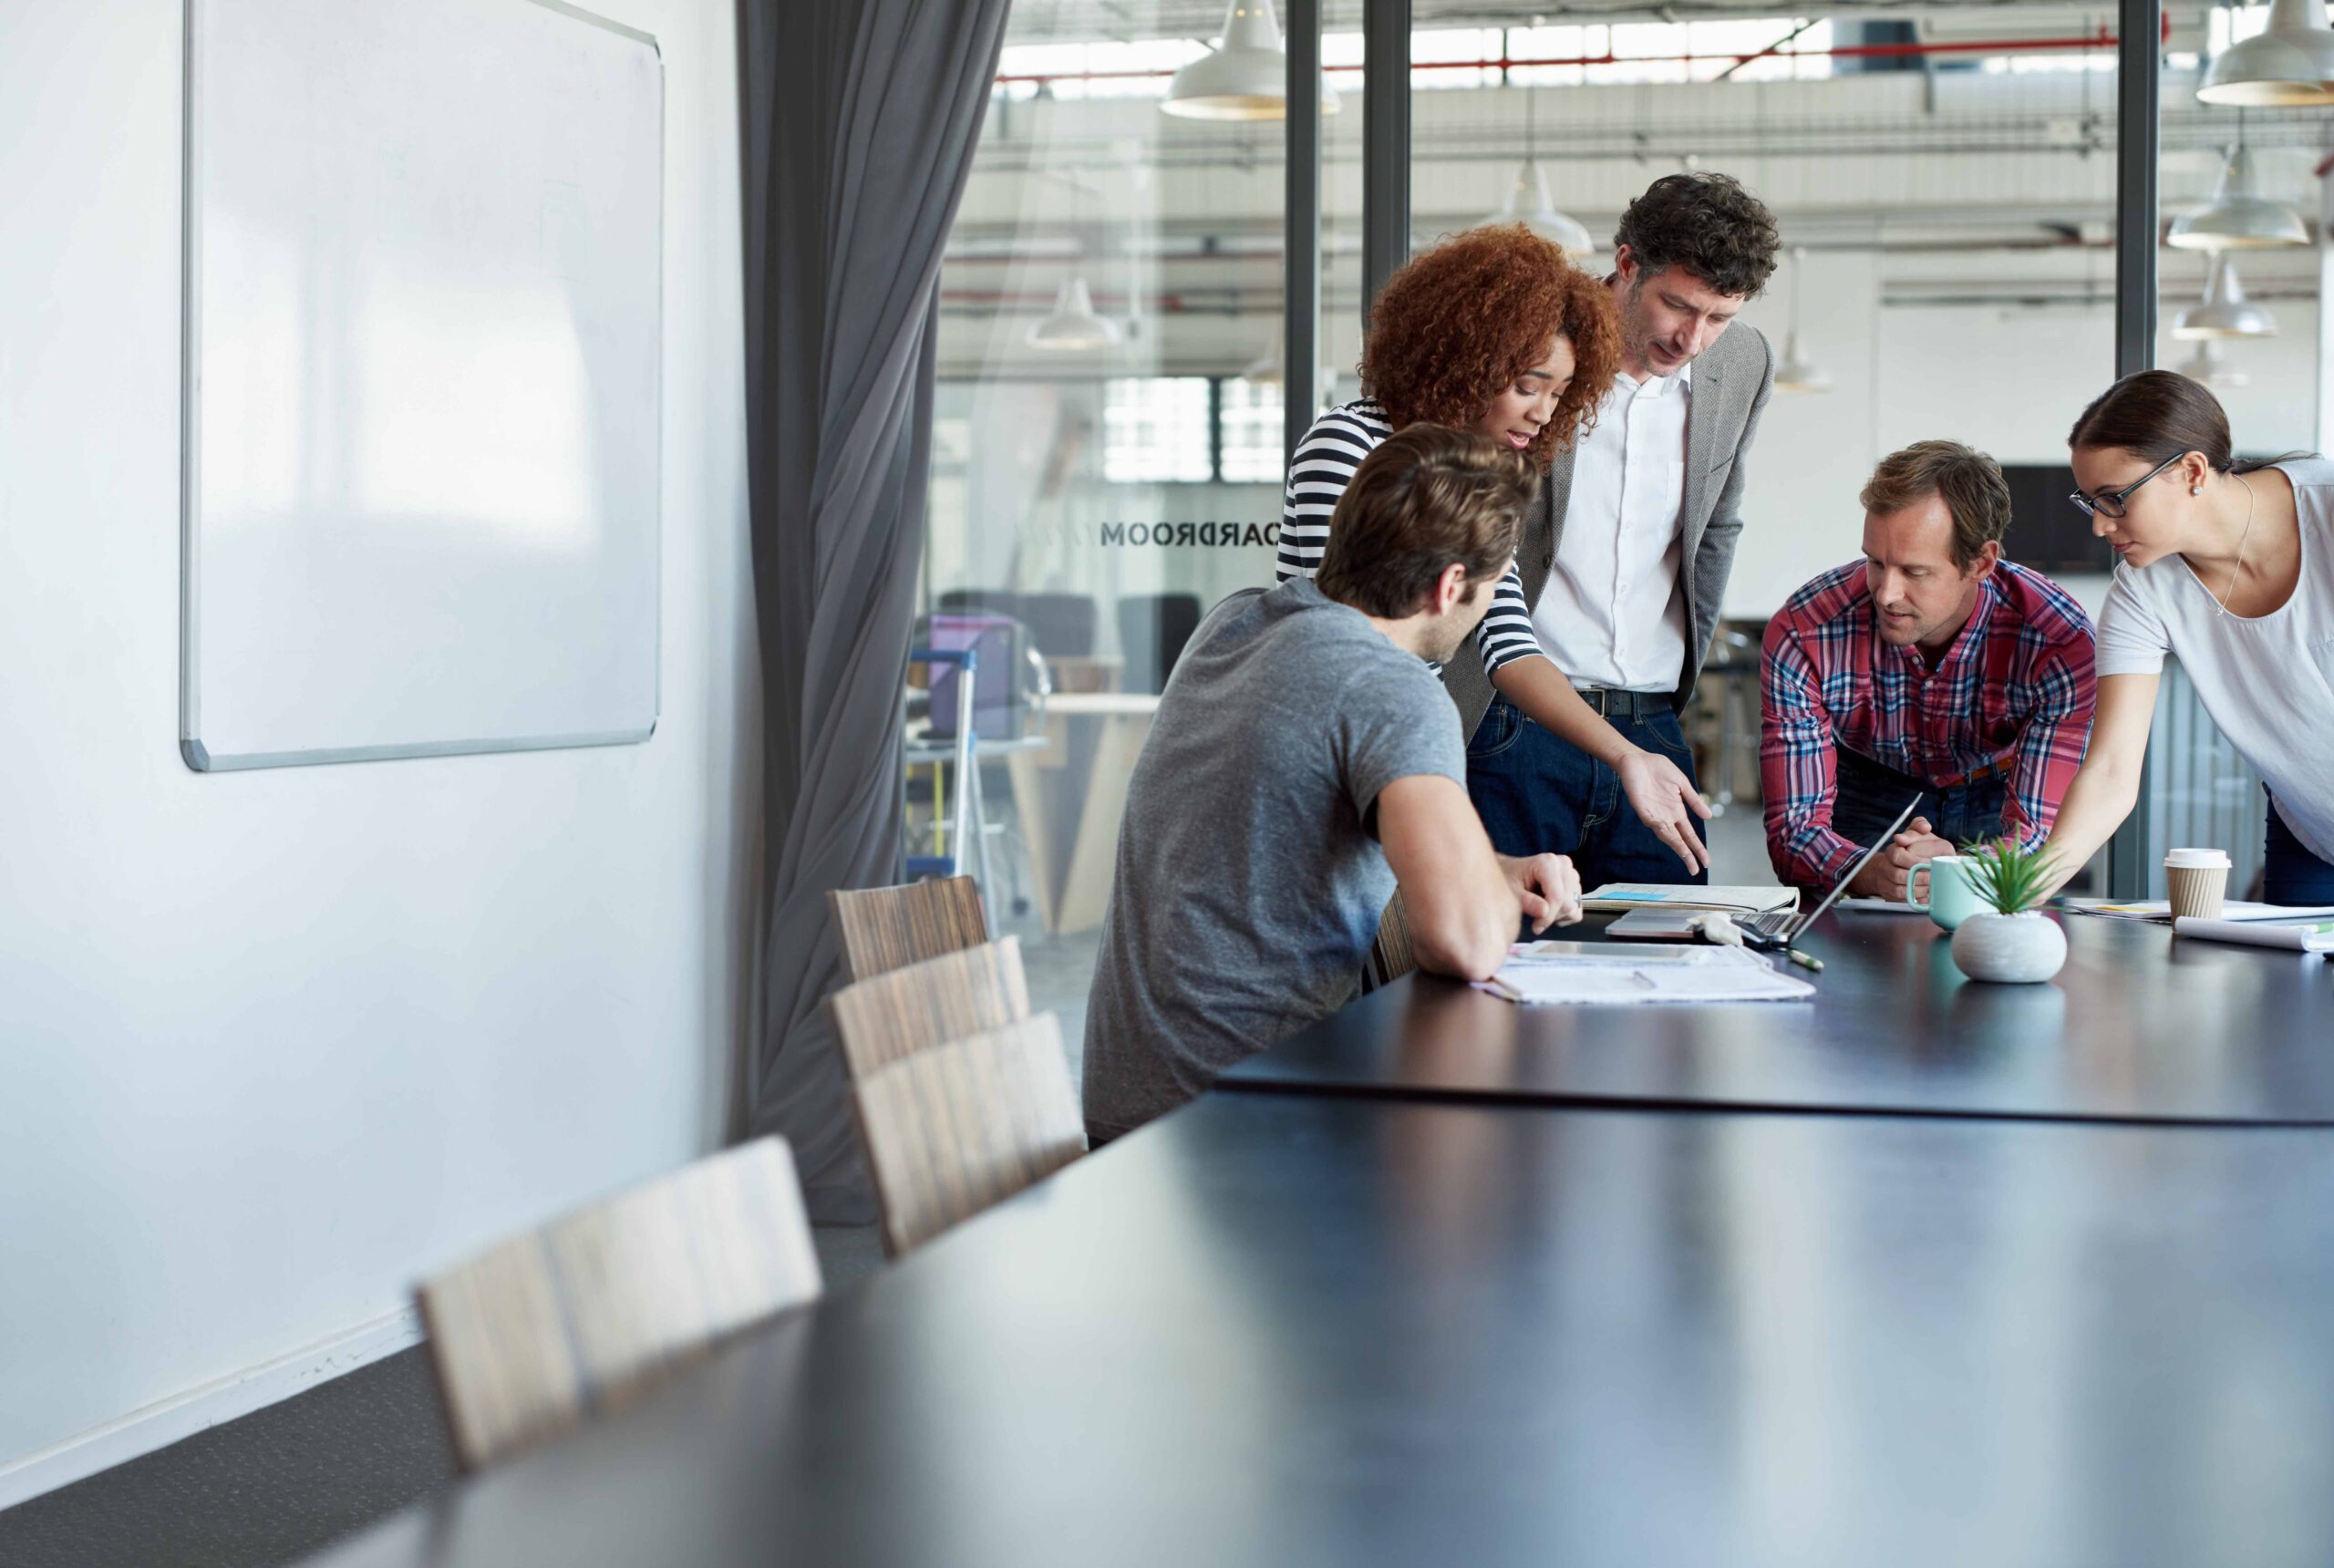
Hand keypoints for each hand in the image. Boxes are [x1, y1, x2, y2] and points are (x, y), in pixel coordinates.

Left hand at [1498, 852, 1582, 933]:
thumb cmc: (1510, 878)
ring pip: (1573, 907)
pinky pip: (1577, 910)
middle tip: (1535, 920)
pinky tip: (1549, 910)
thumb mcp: (1511, 891)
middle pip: (1567, 903)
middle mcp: (1564, 865)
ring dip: (1557, 916)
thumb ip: (1527, 901)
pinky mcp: (1576, 885)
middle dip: (1551, 917)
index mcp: (1548, 862)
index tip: (1536, 927)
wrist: (1512, 872)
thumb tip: (1544, 912)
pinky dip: (1564, 916)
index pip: (1557, 896)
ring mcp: (1572, 874)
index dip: (1548, 917)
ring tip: (1540, 910)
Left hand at [1613, 748, 1713, 875]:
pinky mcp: (1640, 807)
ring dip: (1674, 844)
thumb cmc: (1659, 770)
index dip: (1697, 848)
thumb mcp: (1682, 784)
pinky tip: (1665, 830)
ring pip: (1665, 834)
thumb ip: (1694, 800)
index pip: (1688, 835)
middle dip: (1687, 854)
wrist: (1638, 759)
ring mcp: (1653, 813)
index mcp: (1676, 812)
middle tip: (1696, 869)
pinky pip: (1649, 819)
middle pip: (1678, 840)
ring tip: (1685, 855)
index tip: (1706, 861)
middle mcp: (1665, 816)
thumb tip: (1709, 817)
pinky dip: (1657, 825)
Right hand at [1851, 816, 1953, 901]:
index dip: (1914, 860)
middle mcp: (1886, 867)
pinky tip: (1928, 894)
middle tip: (1935, 875)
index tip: (1930, 861)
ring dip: (1919, 889)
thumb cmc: (1910, 849)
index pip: (1897, 856)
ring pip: (1900, 891)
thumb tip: (1924, 826)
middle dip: (1920, 876)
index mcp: (1892, 851)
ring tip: (1933, 884)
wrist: (1893, 867)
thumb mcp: (1914, 833)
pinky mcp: (1891, 897)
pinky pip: (1903, 902)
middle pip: (1898, 875)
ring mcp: (1886, 884)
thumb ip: (1919, 825)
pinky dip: (1917, 899)